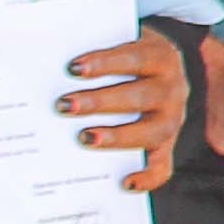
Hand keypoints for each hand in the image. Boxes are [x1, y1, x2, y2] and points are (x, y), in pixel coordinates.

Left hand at [65, 30, 190, 192]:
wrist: (156, 71)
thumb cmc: (124, 58)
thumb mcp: (116, 42)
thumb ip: (92, 47)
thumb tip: (50, 57)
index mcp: (161, 56)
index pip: (135, 57)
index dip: (106, 63)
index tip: (73, 68)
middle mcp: (173, 88)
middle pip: (141, 96)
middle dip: (100, 102)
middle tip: (64, 106)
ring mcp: (172, 119)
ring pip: (153, 131)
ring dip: (117, 136)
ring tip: (83, 138)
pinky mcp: (167, 145)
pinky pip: (163, 165)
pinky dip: (148, 176)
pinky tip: (125, 182)